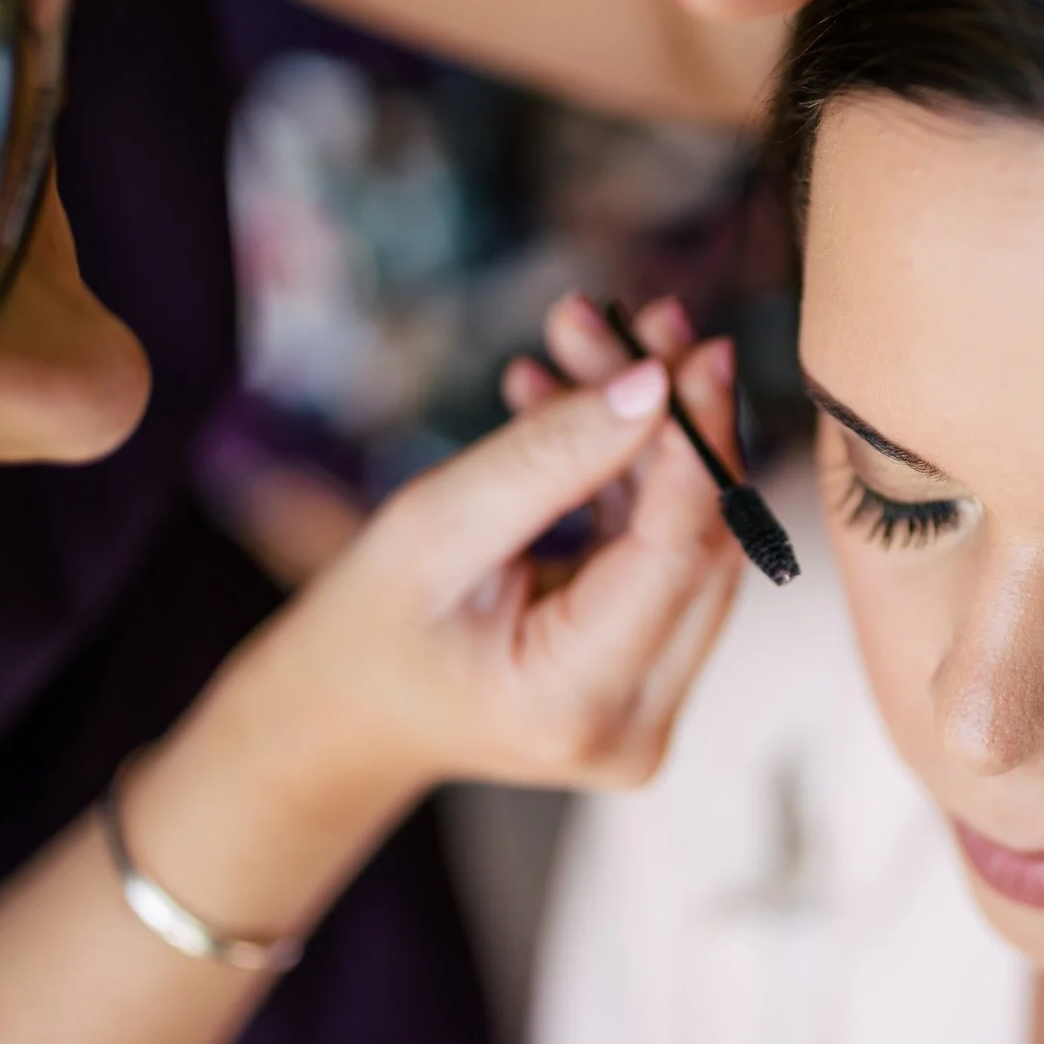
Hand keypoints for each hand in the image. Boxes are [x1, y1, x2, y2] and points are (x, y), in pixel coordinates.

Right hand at [216, 297, 743, 794]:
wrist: (342, 716)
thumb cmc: (367, 628)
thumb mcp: (434, 525)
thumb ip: (548, 457)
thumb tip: (657, 383)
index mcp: (577, 701)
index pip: (678, 553)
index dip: (696, 441)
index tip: (692, 347)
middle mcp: (637, 724)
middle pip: (701, 542)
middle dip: (672, 419)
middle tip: (641, 319)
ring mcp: (653, 705)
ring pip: (690, 537)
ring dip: (649, 433)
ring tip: (587, 338)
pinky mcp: (652, 673)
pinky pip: (663, 553)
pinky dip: (628, 475)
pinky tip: (572, 402)